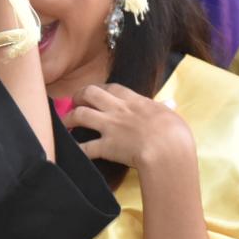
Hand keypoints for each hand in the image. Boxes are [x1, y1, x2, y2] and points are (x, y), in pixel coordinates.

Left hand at [60, 83, 195, 173]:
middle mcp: (118, 110)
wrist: (167, 149)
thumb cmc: (174, 133)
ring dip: (69, 118)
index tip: (97, 91)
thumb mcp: (171, 116)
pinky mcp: (106, 146)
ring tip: (64, 122)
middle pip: (90, 94)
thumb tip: (170, 104)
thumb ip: (165, 109)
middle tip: (75, 101)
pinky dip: (76, 149)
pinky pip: (85, 147)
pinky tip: (69, 150)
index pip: (113, 88)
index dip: (102, 88)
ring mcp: (110, 127)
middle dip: (79, 96)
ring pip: (81, 115)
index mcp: (134, 101)